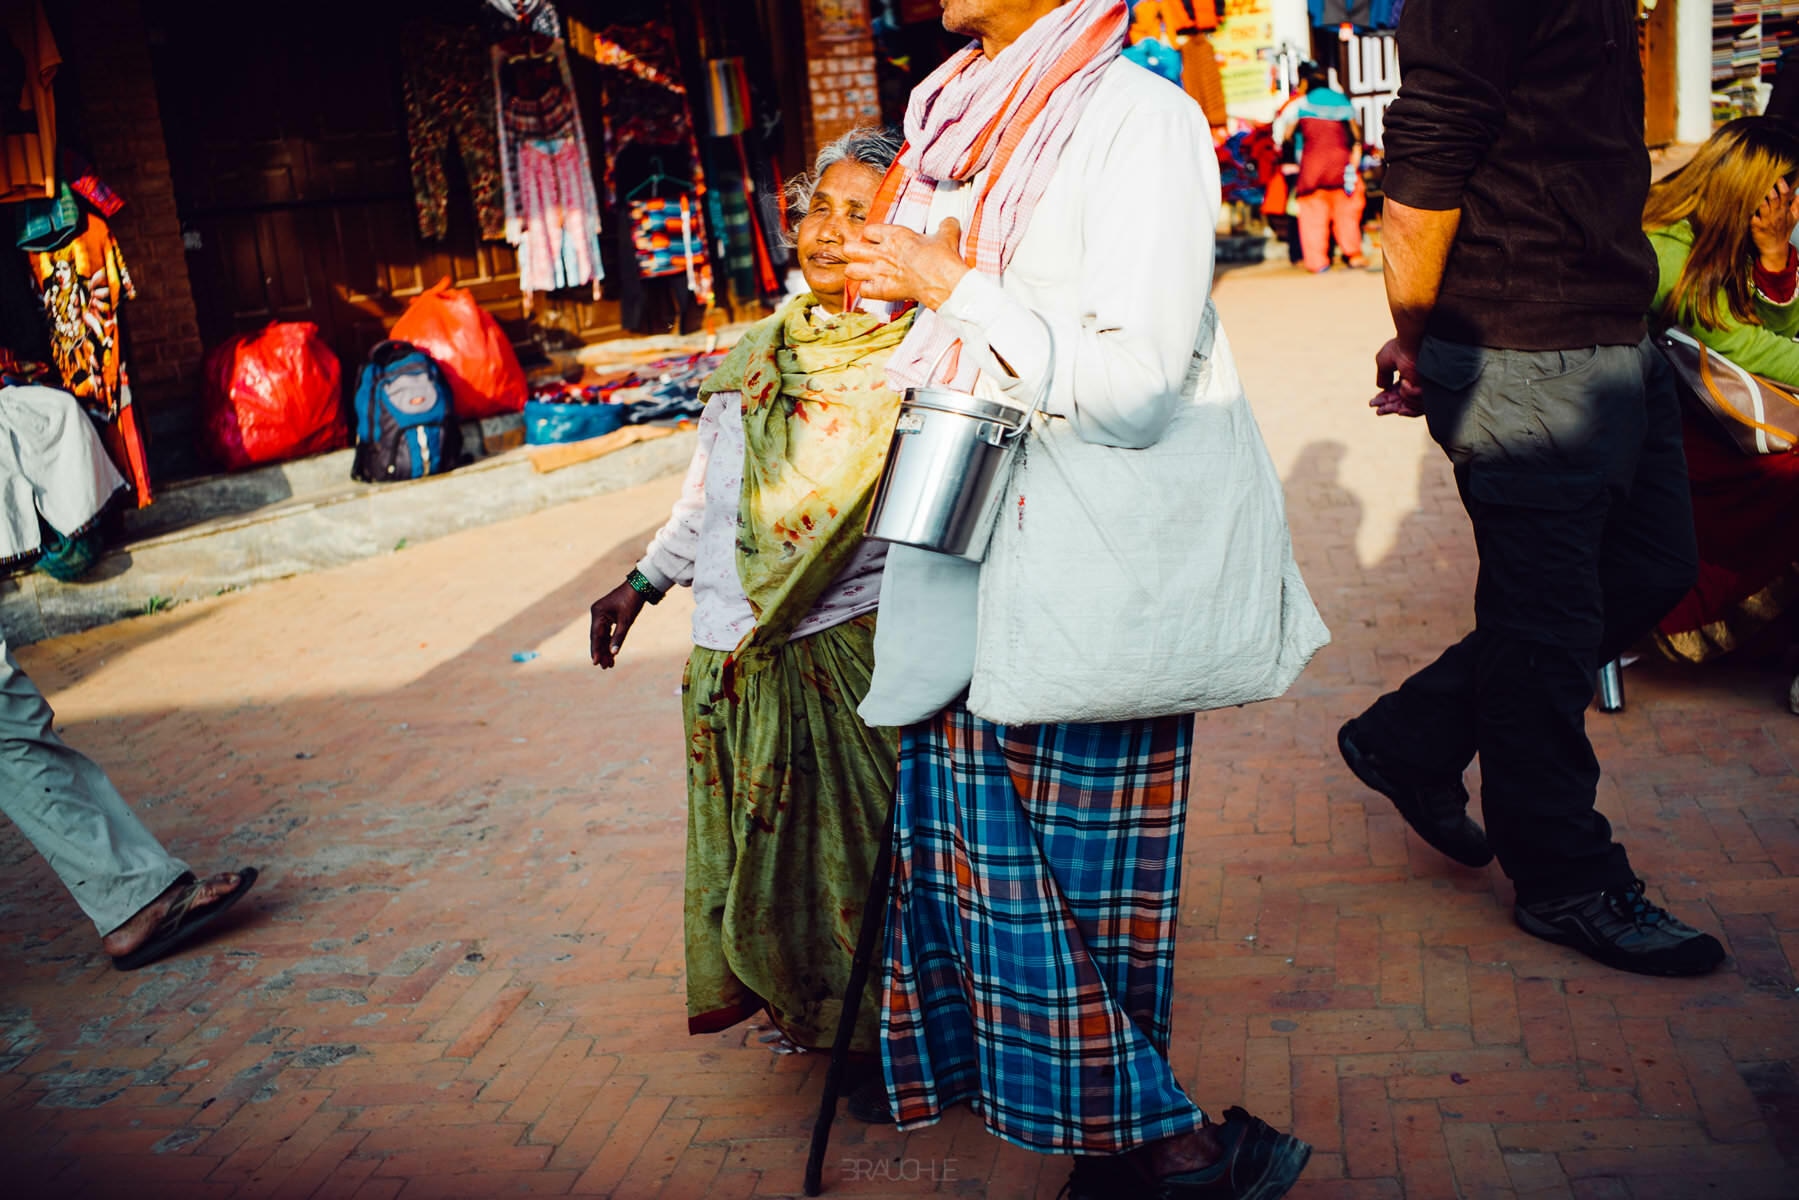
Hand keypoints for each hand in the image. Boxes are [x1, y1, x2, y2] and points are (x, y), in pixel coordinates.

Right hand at [589, 583, 646, 668]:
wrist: (639, 587)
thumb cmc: (632, 601)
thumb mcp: (626, 621)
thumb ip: (619, 637)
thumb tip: (613, 653)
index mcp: (598, 613)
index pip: (596, 635)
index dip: (596, 650)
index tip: (595, 662)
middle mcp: (597, 613)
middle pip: (597, 637)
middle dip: (601, 652)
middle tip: (604, 667)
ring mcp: (601, 615)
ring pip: (602, 636)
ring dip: (606, 649)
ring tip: (609, 664)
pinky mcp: (607, 616)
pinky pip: (606, 632)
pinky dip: (609, 642)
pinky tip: (611, 654)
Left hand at [844, 217, 970, 308]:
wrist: (943, 280)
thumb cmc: (942, 258)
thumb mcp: (946, 235)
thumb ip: (945, 226)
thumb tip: (950, 222)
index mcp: (895, 235)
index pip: (868, 230)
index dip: (871, 236)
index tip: (877, 241)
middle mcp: (882, 252)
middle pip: (850, 248)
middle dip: (854, 253)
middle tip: (864, 257)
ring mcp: (880, 272)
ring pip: (850, 271)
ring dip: (856, 272)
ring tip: (865, 274)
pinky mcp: (883, 290)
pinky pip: (862, 291)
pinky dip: (867, 291)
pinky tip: (874, 289)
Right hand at [1371, 337, 1425, 417]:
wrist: (1411, 344)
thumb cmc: (1398, 349)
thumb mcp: (1383, 362)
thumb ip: (1382, 375)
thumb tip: (1382, 387)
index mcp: (1405, 376)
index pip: (1394, 393)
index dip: (1384, 400)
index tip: (1372, 403)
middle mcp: (1414, 383)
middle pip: (1401, 403)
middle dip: (1388, 408)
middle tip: (1378, 412)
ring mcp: (1420, 387)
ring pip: (1408, 406)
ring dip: (1395, 407)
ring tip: (1385, 406)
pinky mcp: (1426, 389)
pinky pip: (1415, 400)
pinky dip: (1407, 393)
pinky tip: (1404, 382)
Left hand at [1751, 178, 1798, 272]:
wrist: (1774, 248)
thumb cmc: (1782, 231)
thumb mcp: (1794, 218)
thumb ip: (1797, 205)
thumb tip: (1798, 193)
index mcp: (1784, 211)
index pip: (1786, 195)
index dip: (1783, 186)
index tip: (1779, 178)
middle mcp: (1775, 215)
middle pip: (1774, 199)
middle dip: (1770, 190)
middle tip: (1764, 180)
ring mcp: (1765, 221)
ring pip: (1763, 206)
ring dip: (1760, 197)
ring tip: (1755, 188)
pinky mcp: (1755, 227)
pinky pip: (1752, 216)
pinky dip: (1750, 209)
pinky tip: (1745, 202)